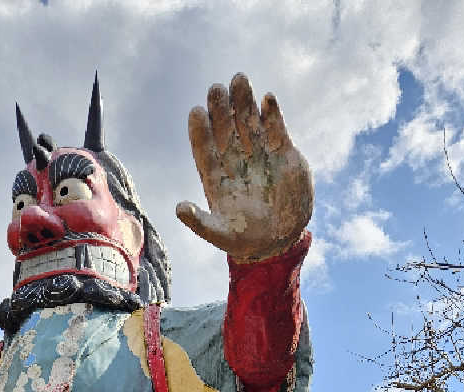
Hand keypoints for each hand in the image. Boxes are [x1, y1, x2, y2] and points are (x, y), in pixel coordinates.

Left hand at [176, 73, 312, 262]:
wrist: (280, 240)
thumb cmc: (245, 239)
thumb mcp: (219, 234)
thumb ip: (199, 222)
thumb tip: (179, 209)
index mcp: (217, 177)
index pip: (204, 148)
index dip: (200, 130)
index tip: (196, 112)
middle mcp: (236, 161)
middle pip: (225, 129)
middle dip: (220, 108)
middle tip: (215, 88)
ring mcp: (259, 154)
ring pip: (249, 122)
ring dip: (244, 102)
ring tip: (239, 79)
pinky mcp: (284, 153)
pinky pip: (276, 128)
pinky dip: (273, 114)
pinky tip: (267, 99)